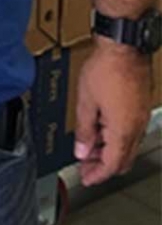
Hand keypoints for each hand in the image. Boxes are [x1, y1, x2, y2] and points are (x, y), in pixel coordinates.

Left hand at [73, 37, 151, 185]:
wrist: (124, 46)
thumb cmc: (106, 68)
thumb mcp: (86, 101)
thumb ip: (84, 130)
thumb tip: (82, 150)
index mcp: (123, 129)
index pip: (113, 164)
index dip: (98, 174)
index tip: (87, 178)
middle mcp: (137, 126)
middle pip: (124, 158)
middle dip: (104, 166)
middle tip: (86, 166)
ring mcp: (141, 115)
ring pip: (128, 145)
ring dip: (109, 150)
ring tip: (89, 147)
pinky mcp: (141, 105)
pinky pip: (131, 130)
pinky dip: (116, 136)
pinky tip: (102, 129)